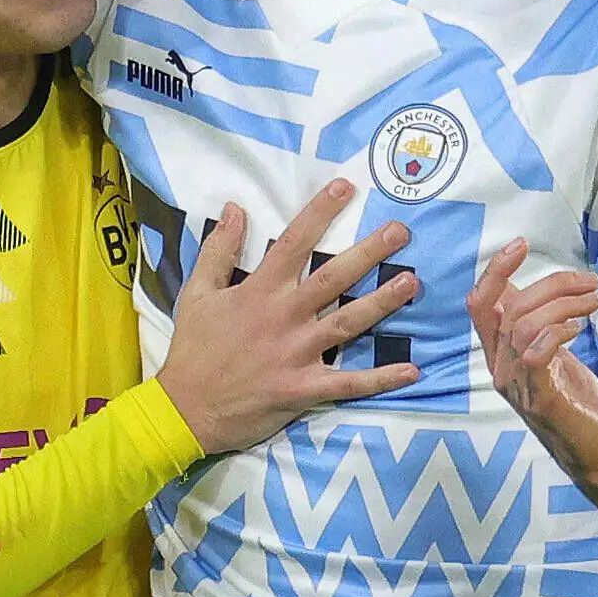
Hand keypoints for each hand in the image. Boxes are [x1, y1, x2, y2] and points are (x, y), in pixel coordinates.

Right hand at [154, 181, 421, 452]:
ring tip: (412, 283)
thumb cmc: (192, 350)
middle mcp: (284, 317)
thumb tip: (234, 207)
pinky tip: (411, 371)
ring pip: (348, 323)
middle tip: (401, 232)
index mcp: (259, 291)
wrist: (185, 409)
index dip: (320, 213)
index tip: (345, 188)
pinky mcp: (304, 389)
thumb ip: (218, 250)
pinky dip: (380, 379)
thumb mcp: (196, 293)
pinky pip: (349, 383)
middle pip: (333, 278)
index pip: (294, 243)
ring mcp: (297, 354)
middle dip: (369, 252)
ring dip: (382, 303)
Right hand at [466, 239, 597, 501]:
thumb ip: (540, 327)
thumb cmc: (578, 404)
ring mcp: (518, 386)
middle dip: (551, 284)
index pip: (481, 303)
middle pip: (508, 307)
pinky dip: (558, 331)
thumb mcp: (554, 356)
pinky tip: (579, 328)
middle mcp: (501, 369)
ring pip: (523, 324)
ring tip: (594, 302)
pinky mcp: (540, 400)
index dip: (495, 270)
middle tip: (591, 282)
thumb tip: (536, 289)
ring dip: (563, 304)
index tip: (521, 244)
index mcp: (501, 355)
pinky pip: (536, 353)